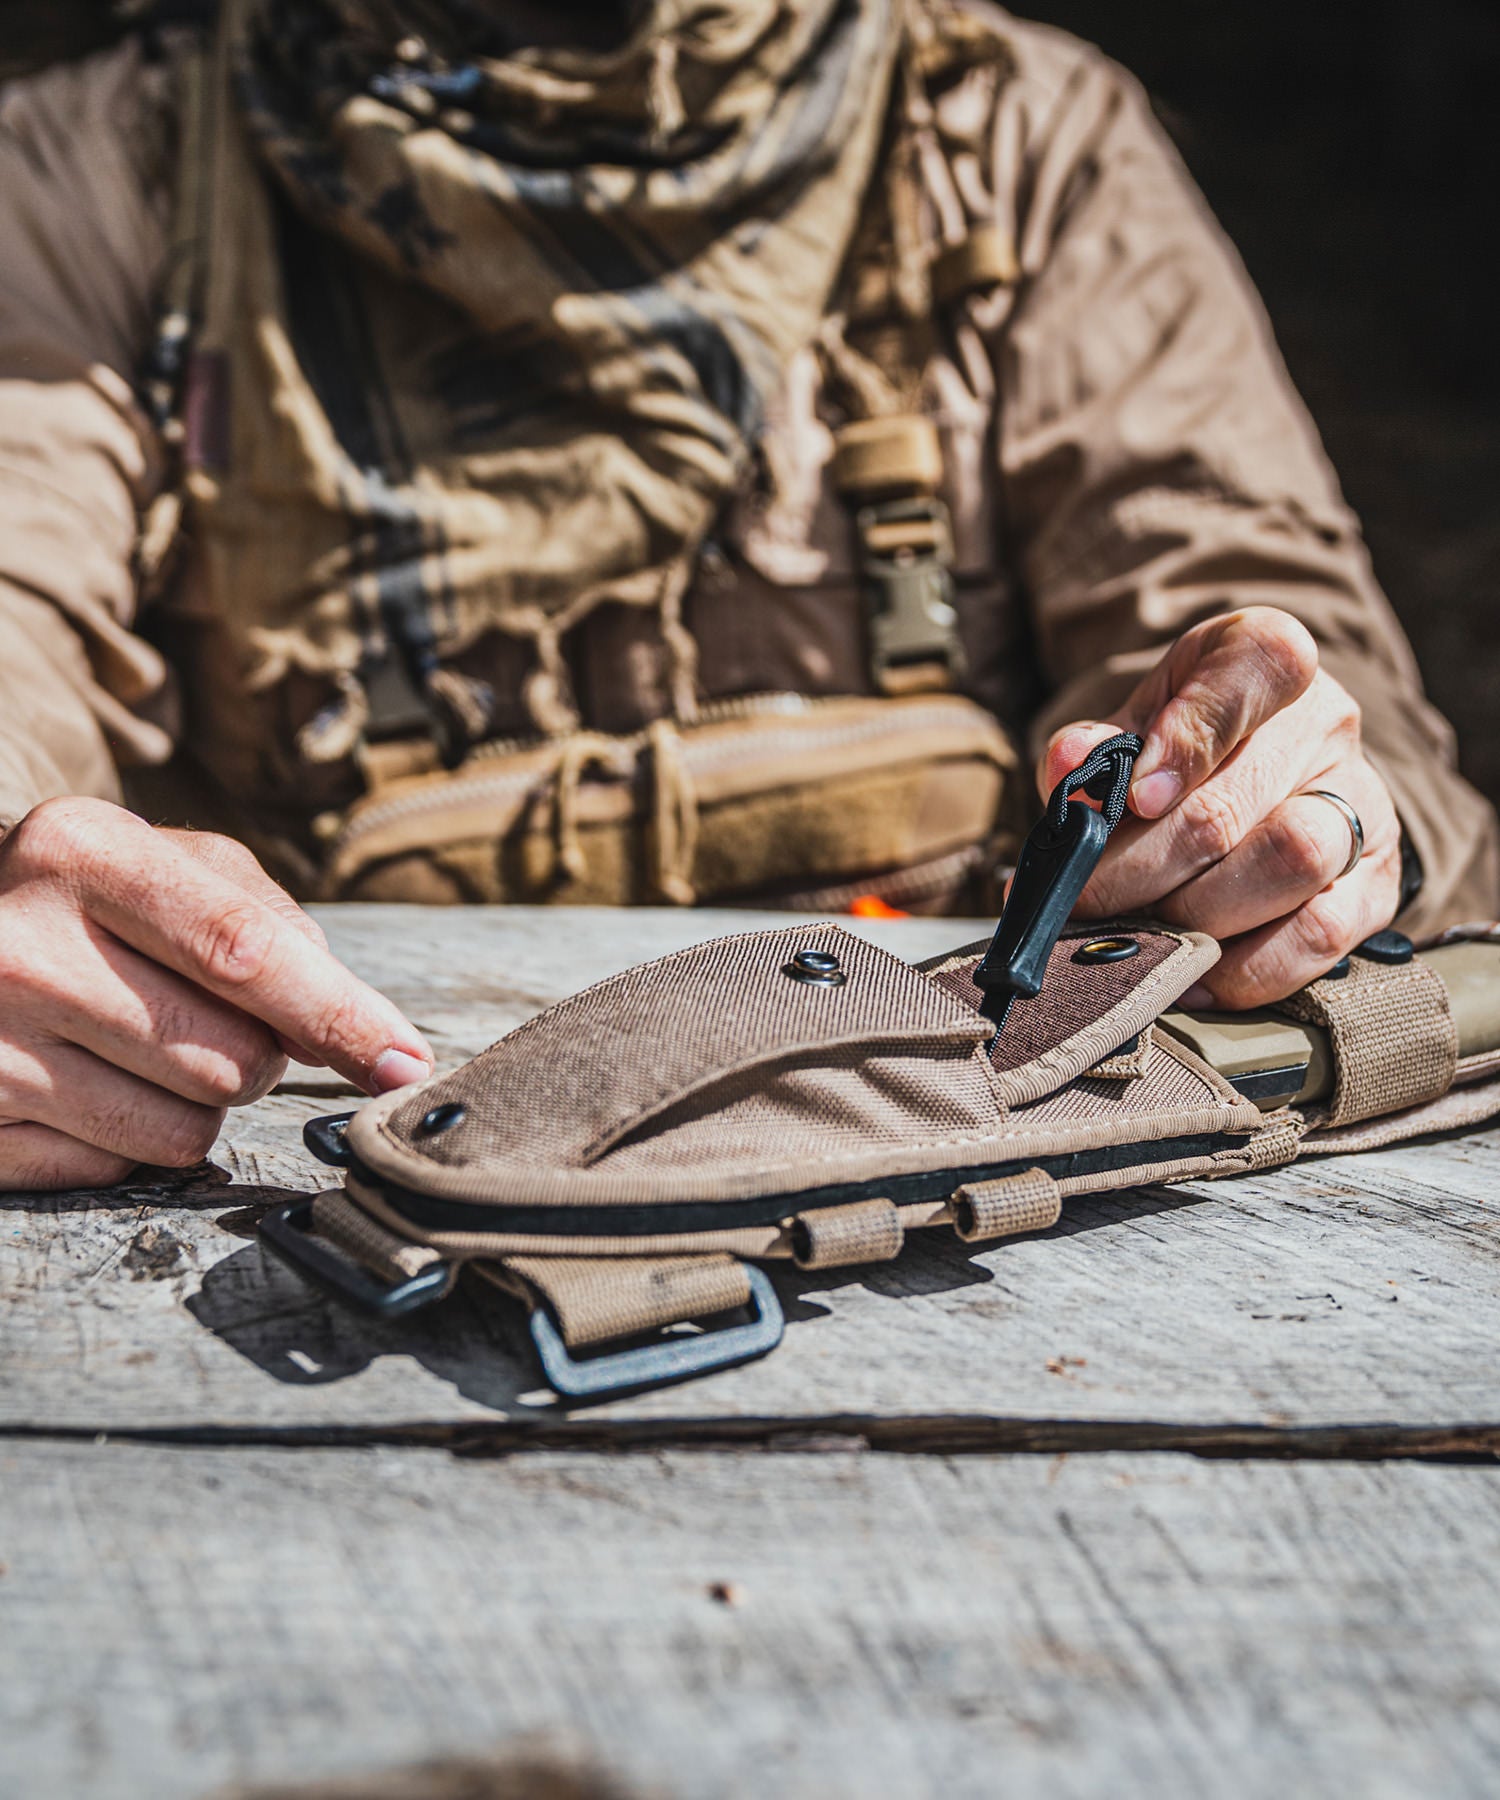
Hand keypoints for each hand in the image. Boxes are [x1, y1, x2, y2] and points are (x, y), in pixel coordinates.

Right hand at [0, 798, 433, 1190]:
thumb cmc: (83, 898)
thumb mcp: (167, 861)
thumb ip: (270, 921)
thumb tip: (354, 1029)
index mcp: (80, 853)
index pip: (242, 950)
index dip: (340, 1015)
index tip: (403, 1060)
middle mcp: (18, 947)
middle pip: (230, 1056)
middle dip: (260, 1055)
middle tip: (206, 1017)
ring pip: (183, 1131)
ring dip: (198, 1103)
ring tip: (137, 1044)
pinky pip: (114, 1170)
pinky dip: (127, 1141)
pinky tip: (86, 1082)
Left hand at [1039, 607, 1401, 1008]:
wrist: (1256, 780)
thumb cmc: (1180, 748)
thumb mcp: (1133, 723)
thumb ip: (1096, 747)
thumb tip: (1071, 766)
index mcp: (1265, 658)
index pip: (1256, 668)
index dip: (1189, 736)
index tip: (1134, 796)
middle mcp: (1325, 724)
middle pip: (1233, 803)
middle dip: (1141, 866)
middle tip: (1083, 900)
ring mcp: (1360, 804)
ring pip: (1288, 865)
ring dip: (1191, 917)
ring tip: (1132, 933)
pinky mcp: (1375, 884)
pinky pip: (1319, 936)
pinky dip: (1243, 970)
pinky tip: (1188, 976)